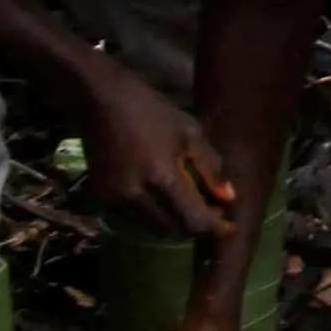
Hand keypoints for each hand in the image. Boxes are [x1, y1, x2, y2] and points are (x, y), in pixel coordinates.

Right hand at [74, 76, 235, 244]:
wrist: (100, 100)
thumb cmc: (151, 111)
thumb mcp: (189, 132)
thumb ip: (211, 167)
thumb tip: (228, 198)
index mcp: (161, 176)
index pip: (194, 220)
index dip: (215, 228)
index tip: (230, 225)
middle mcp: (135, 195)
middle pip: (174, 230)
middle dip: (196, 226)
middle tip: (211, 212)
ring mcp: (114, 199)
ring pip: (153, 229)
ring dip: (174, 224)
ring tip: (188, 206)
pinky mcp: (100, 198)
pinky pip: (133, 220)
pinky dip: (152, 216)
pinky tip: (161, 200)